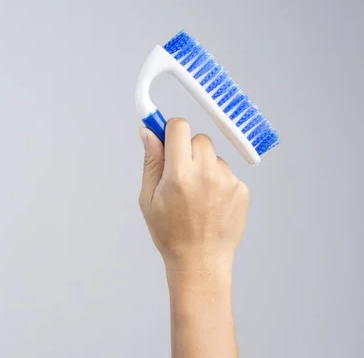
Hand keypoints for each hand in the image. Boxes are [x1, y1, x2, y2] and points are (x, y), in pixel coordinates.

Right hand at [138, 118, 249, 275]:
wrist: (200, 262)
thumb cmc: (169, 233)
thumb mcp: (148, 198)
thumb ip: (151, 161)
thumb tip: (147, 131)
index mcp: (179, 174)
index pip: (179, 127)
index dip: (170, 130)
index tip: (166, 138)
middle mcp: (206, 173)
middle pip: (198, 138)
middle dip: (187, 150)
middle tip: (180, 174)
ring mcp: (228, 181)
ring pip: (214, 156)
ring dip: (204, 166)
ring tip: (196, 195)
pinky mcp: (241, 190)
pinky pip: (227, 173)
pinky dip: (218, 182)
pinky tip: (210, 204)